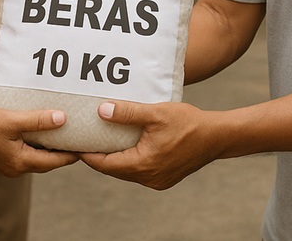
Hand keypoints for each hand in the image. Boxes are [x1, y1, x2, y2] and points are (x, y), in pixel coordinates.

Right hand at [0, 108, 78, 176]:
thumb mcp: (11, 120)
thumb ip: (36, 120)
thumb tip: (62, 119)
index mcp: (22, 162)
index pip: (56, 160)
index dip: (74, 152)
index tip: (88, 143)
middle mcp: (19, 167)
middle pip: (50, 160)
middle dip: (66, 149)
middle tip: (81, 135)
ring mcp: (13, 164)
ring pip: (40, 156)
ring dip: (52, 145)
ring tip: (67, 130)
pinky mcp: (7, 157)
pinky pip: (30, 151)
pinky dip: (40, 142)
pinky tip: (44, 129)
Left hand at [80, 100, 222, 189]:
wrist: (216, 136)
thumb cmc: (188, 122)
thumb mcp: (155, 113)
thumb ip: (127, 113)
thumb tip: (101, 111)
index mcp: (143, 165)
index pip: (104, 164)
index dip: (87, 154)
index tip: (74, 143)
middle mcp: (148, 178)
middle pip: (113, 170)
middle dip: (98, 156)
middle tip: (85, 139)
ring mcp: (157, 180)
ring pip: (126, 171)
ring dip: (114, 158)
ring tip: (102, 140)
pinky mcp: (164, 178)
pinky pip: (138, 171)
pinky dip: (129, 160)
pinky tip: (126, 145)